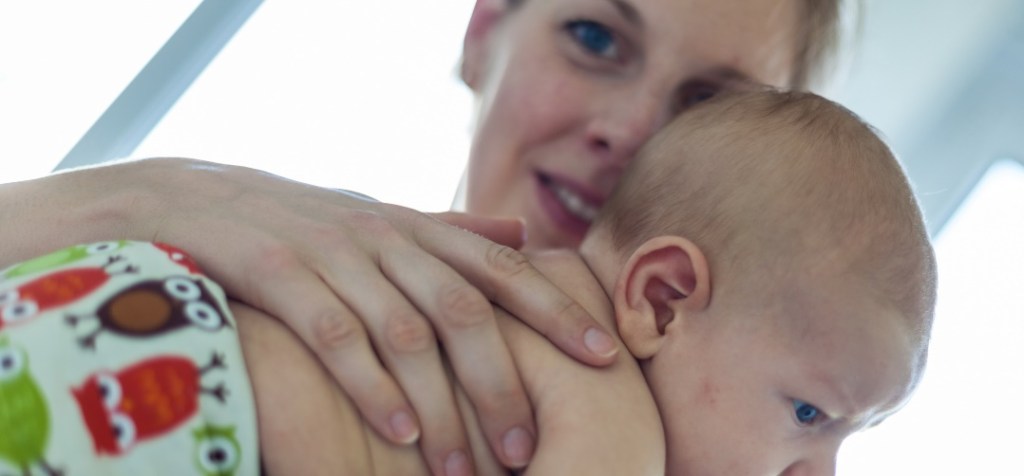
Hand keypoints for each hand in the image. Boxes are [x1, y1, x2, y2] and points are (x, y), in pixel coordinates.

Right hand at [8, 158, 618, 471]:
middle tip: (527, 447)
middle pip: (464, 309)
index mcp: (416, 229)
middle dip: (503, 380)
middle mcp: (385, 238)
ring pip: (406, 331)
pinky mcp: (279, 274)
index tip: (604, 355)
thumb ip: (454, 232)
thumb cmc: (307, 223)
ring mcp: (333, 255)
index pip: (501, 268)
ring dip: (443, 403)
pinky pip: (336, 335)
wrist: (199, 197)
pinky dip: (371, 386)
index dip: (555, 310)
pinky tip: (400, 434)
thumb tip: (525, 235)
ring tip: (470, 468)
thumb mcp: (385, 220)